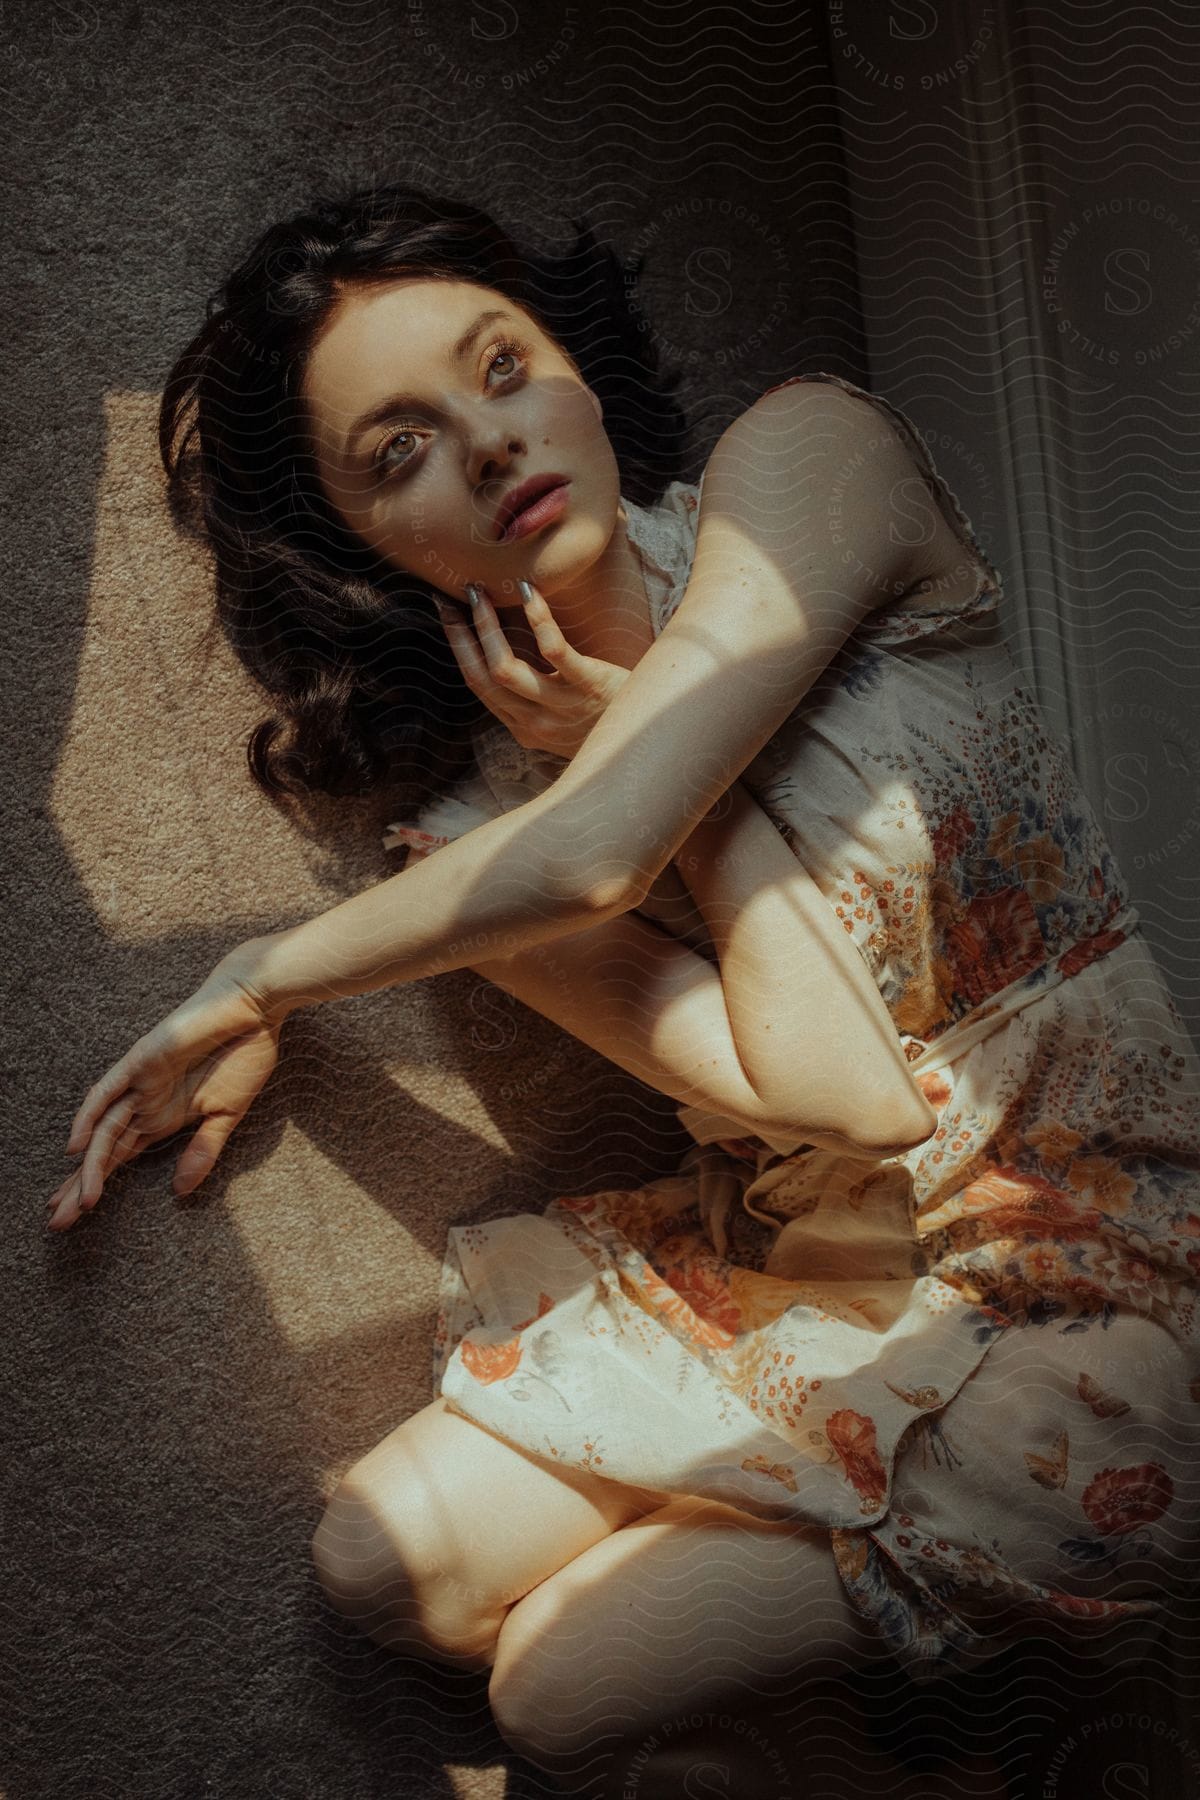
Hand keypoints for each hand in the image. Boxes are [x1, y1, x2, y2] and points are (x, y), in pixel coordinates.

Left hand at [45, 943, 285, 1230]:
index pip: (120, 1156)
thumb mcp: (227, 1114)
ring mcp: (140, 1081)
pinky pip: (107, 1091)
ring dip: (89, 1166)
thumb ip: (203, 1149)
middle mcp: (145, 1102)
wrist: (256, 1008)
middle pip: (103, 1150)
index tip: (76, 1216)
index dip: (96, 1184)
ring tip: (76, 1203)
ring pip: (103, 1129)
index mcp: (165, 1116)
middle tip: (58, 1224)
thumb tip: (180, 1191)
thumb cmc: (246, 1054)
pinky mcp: (141, 1060)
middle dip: (80, 1186)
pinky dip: (89, 1116)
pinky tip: (76, 1146)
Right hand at [434, 579, 628, 760]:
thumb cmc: (604, 723)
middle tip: (455, 596)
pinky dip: (537, 618)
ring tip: (482, 592)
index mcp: (524, 728)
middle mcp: (536, 722)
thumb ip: (533, 702)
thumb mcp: (560, 723)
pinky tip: (529, 592)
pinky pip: (553, 650)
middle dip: (462, 635)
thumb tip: (506, 660)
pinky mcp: (589, 685)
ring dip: (487, 626)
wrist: (650, 742)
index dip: (459, 649)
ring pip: (507, 668)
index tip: (449, 616)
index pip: (479, 686)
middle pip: (484, 677)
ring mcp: (562, 706)